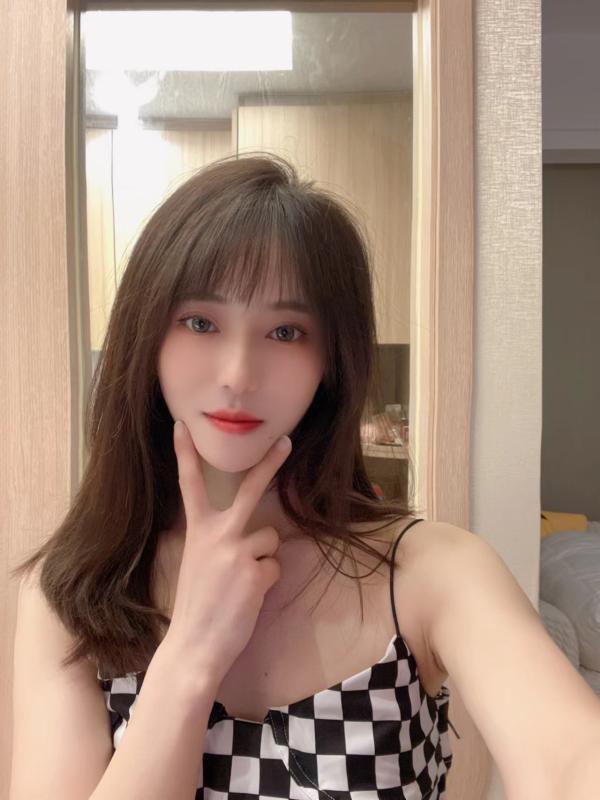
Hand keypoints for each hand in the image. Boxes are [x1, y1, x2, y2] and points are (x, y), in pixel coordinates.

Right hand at [161, 420, 291, 683]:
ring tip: (242, 584)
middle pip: (249, 489)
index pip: (189, 486)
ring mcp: (236, 551)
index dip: (184, 455)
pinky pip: (275, 567)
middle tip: (287, 440)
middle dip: (270, 463)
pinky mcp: (255, 571)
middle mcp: (216, 534)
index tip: (181, 426)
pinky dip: (267, 582)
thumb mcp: (197, 564)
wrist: (194, 647)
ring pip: (270, 539)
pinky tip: (248, 597)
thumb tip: (253, 535)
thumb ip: (217, 541)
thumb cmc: (197, 607)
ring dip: (264, 560)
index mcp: (197, 531)